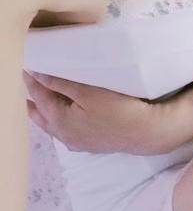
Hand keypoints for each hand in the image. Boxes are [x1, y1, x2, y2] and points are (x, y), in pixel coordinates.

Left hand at [23, 71, 192, 154]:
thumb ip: (60, 83)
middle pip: (41, 114)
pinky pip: (64, 131)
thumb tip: (37, 74)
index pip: (40, 97)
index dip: (33, 80)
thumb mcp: (88, 92)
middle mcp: (64, 135)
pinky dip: (57, 121)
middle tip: (29, 83)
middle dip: (34, 99)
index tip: (28, 66)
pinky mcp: (89, 144)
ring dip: (44, 112)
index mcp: (59, 121)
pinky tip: (61, 119)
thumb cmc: (118, 109)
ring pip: (52, 125)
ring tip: (36, 102)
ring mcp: (77, 142)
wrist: (146, 132)